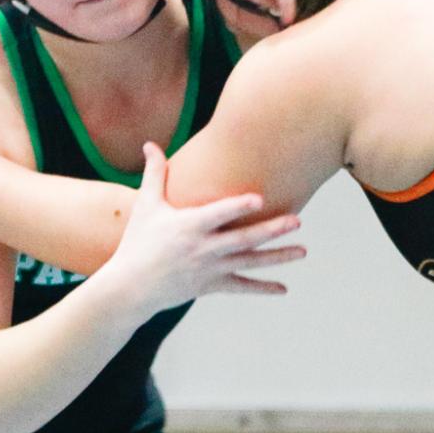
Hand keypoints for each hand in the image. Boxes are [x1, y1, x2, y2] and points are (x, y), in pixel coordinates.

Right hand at [97, 144, 305, 321]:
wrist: (130, 286)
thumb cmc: (137, 242)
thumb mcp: (145, 206)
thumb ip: (154, 174)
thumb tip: (149, 143)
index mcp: (188, 226)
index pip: (217, 214)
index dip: (238, 207)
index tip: (260, 199)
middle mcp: (202, 249)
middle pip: (243, 239)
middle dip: (271, 230)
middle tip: (297, 220)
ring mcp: (209, 269)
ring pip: (249, 263)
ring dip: (277, 257)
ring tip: (302, 251)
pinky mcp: (210, 286)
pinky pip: (240, 286)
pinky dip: (262, 288)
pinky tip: (283, 289)